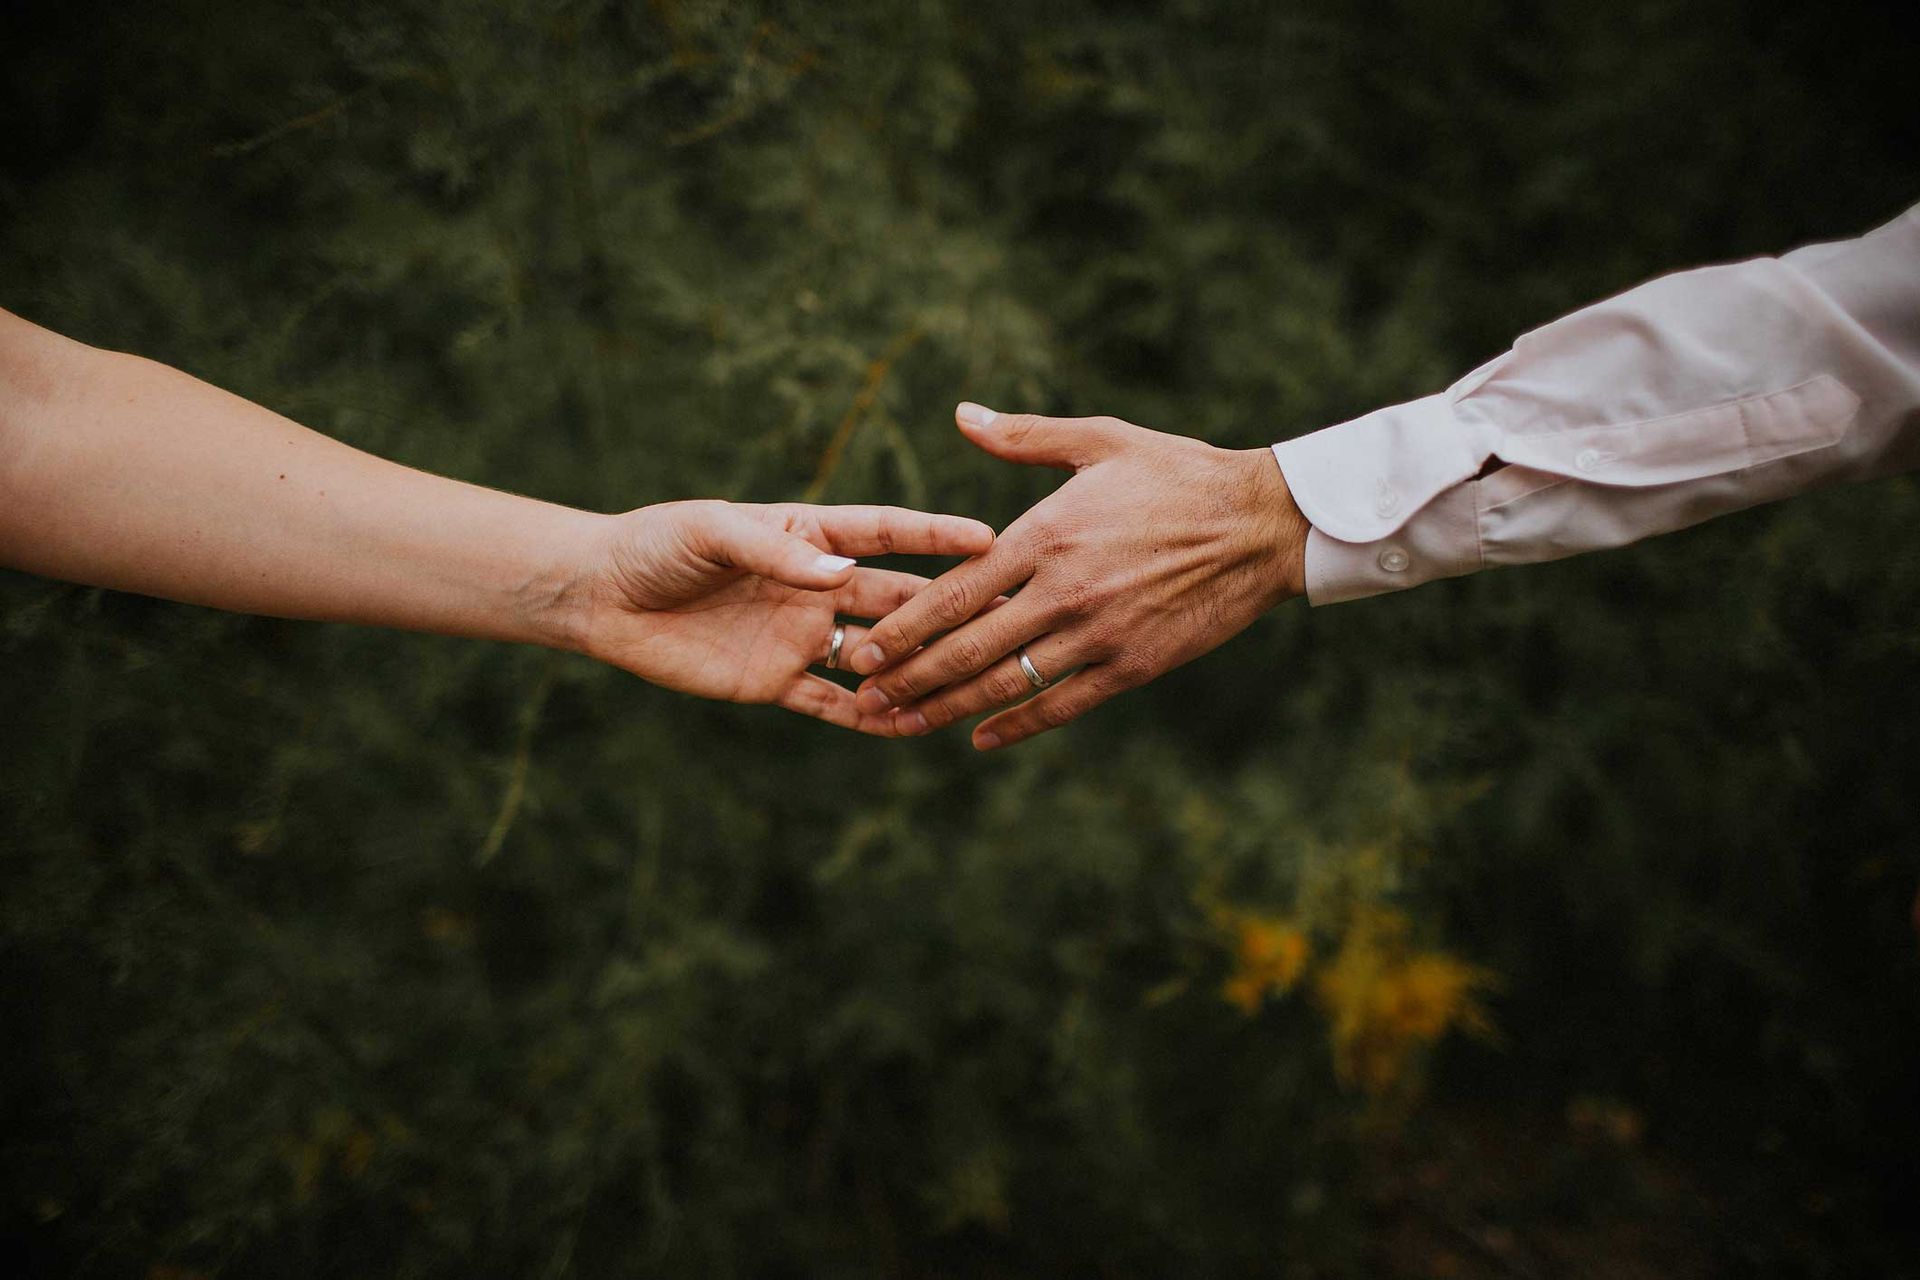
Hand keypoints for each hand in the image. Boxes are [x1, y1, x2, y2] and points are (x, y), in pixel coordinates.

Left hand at [567, 500, 993, 733]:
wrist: (604, 595)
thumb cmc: (657, 543)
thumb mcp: (711, 531)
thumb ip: (777, 554)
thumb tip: (841, 575)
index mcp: (810, 535)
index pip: (885, 534)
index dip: (935, 537)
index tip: (987, 538)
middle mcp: (817, 586)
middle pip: (895, 599)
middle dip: (947, 611)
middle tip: (1003, 620)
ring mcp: (802, 636)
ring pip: (876, 656)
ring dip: (917, 669)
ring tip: (967, 686)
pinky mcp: (777, 680)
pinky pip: (833, 703)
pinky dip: (870, 717)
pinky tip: (908, 726)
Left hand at [846, 404, 1308, 748]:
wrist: (1264, 524)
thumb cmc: (1181, 474)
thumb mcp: (1102, 440)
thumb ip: (1025, 436)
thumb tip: (965, 415)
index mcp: (1047, 534)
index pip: (956, 591)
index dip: (904, 626)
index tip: (862, 648)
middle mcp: (1064, 591)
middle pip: (968, 646)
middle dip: (908, 676)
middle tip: (862, 697)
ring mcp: (1099, 634)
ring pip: (1006, 683)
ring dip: (948, 707)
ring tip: (902, 725)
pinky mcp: (1134, 665)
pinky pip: (1064, 704)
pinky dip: (1018, 725)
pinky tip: (982, 739)